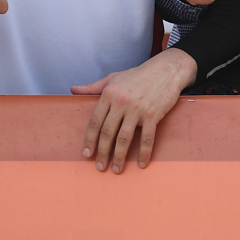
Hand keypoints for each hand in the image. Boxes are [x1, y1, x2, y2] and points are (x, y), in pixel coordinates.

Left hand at [72, 47, 197, 172]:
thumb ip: (92, 87)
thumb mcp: (113, 78)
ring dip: (119, 157)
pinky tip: (142, 164)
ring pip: (124, 138)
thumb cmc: (138, 75)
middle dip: (102, 152)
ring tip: (116, 169)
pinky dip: (144, 153)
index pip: (95, 121)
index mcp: (109, 94)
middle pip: (108, 132)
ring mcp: (138, 109)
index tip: (86, 153)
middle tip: (100, 167)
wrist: (166, 70)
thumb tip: (72, 90)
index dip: (89, 139)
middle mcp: (121, 102)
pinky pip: (147, 138)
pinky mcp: (153, 114)